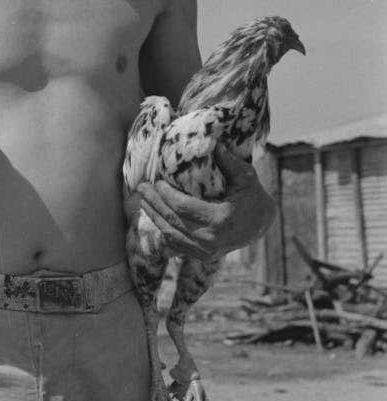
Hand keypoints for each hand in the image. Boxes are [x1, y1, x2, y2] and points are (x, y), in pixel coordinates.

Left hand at [134, 144, 275, 261]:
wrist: (260, 225)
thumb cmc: (252, 197)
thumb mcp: (246, 178)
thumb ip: (230, 162)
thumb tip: (215, 144)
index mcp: (219, 220)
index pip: (183, 207)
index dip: (165, 194)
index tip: (156, 181)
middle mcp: (210, 240)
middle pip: (172, 221)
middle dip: (153, 203)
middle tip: (141, 187)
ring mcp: (205, 252)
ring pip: (170, 234)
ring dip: (154, 216)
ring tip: (143, 200)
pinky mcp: (202, 256)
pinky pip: (176, 244)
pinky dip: (163, 230)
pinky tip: (155, 216)